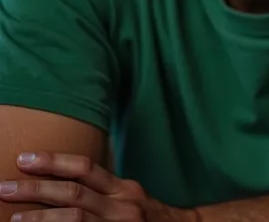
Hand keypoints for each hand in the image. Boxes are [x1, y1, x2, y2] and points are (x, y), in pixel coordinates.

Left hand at [0, 152, 196, 221]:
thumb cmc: (148, 218)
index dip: (54, 162)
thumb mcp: (130, 197)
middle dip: (36, 190)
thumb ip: (103, 189)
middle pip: (74, 194)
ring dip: (40, 219)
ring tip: (13, 216)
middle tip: (5, 186)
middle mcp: (122, 207)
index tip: (25, 159)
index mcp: (124, 189)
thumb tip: (63, 179)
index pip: (85, 168)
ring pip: (74, 221)